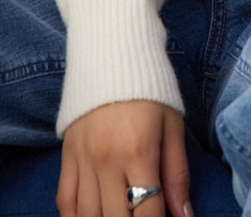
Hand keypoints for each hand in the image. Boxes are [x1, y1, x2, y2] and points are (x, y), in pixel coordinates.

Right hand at [57, 100, 190, 216]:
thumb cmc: (151, 87)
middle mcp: (107, 161)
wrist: (113, 50)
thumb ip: (177, 174)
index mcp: (139, 152)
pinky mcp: (67, 154)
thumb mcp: (173, 124)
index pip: (147, 214)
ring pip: (87, 216)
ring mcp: (83, 159)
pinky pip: (65, 200)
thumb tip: (185, 216)